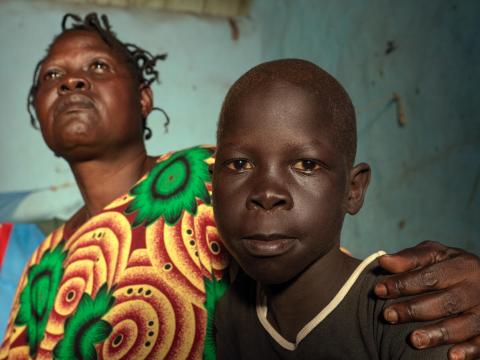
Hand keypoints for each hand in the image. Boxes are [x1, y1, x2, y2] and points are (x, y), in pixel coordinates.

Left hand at [374, 241, 479, 359]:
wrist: (479, 277)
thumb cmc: (448, 266)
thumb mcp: (433, 255)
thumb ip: (409, 259)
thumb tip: (383, 262)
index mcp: (462, 265)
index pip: (429, 276)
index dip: (402, 284)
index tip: (378, 290)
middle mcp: (477, 287)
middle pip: (445, 302)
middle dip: (414, 310)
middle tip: (387, 316)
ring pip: (463, 325)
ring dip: (437, 334)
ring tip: (414, 340)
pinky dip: (468, 351)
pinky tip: (450, 357)